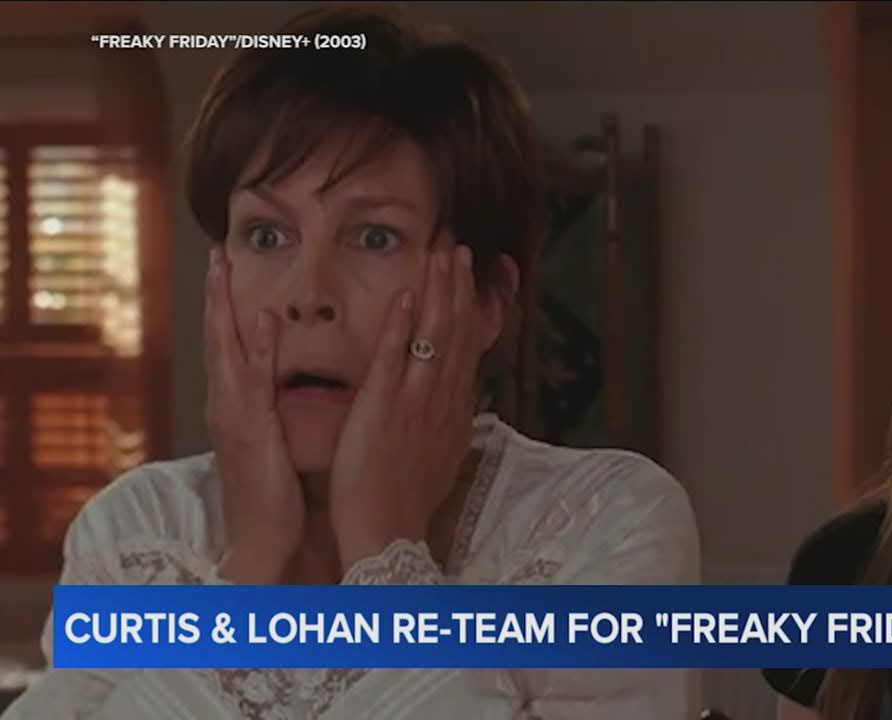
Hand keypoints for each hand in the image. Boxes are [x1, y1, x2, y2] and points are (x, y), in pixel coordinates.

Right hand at [204, 247, 302, 583]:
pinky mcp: (251, 433)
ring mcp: (233, 417)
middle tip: (214, 252)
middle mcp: (226, 406)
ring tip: (222, 267)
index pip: (227, 346)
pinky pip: (254, 383)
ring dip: (224, 307)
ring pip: (225, 351)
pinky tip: (264, 319)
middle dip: (215, 294)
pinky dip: (257, 349)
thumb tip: (286, 388)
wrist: (262, 543)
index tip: (224, 268)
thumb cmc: (274, 498)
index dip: (224, 307)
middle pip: (217, 339)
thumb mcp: (274, 444)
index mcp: (235, 407)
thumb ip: (275, 412)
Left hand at [329, 246, 486, 573]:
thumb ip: (448, 423)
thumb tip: (461, 404)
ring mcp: (415, 402)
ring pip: (434, 336)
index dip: (470, 308)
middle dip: (460, 287)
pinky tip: (407, 294)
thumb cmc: (406, 501)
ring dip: (440, 292)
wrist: (387, 532)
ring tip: (443, 254)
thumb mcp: (440, 457)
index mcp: (453, 410)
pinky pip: (394, 358)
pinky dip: (401, 325)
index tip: (472, 277)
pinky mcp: (384, 408)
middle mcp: (441, 400)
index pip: (467, 348)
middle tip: (461, 247)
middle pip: (457, 332)